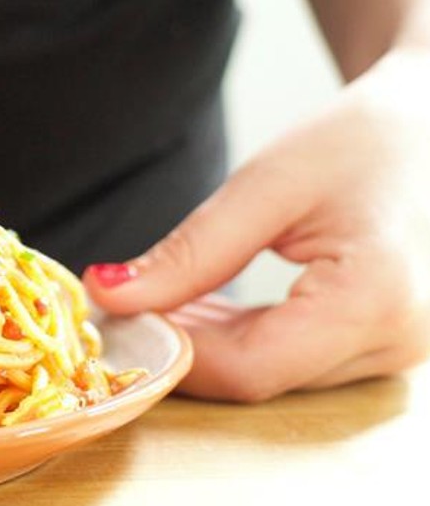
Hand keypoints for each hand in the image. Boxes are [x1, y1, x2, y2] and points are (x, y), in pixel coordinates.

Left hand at [83, 48, 429, 400]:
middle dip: (179, 346)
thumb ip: (188, 252)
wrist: (428, 128)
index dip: (170, 352)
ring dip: (203, 343)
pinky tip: (194, 305)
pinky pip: (290, 359)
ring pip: (269, 374)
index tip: (111, 315)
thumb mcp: (265, 187)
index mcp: (373, 301)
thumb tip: (107, 293)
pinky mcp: (379, 346)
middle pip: (257, 376)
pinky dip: (235, 337)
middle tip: (118, 303)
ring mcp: (394, 351)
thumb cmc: (359, 142)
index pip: (248, 368)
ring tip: (152, 295)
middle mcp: (395, 343)